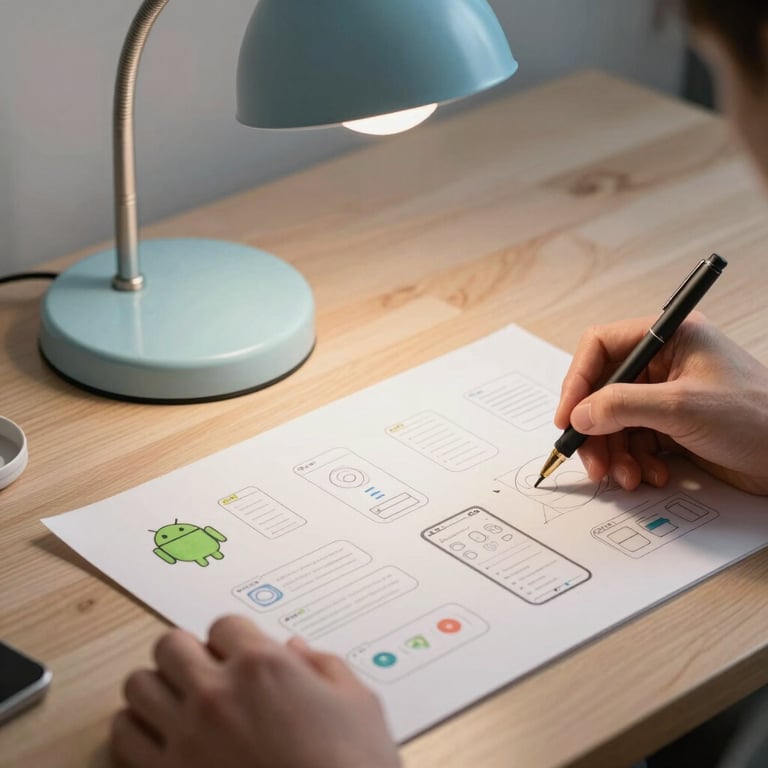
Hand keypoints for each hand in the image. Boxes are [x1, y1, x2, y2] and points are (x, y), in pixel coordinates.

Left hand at [111, 616, 399, 767]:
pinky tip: (164, 741)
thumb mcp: (359, 705)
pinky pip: (122, 737)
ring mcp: (185, 738)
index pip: (223, 625)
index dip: (234, 639)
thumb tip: (296, 649)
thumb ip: (324, 666)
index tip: (240, 657)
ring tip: (179, 704)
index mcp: (263, 666)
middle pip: (169, 644)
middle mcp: (216, 694)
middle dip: (188, 654)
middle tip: (205, 673)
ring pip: (137, 685)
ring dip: (157, 688)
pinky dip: (137, 731)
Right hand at [555, 313, 767, 494]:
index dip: (578, 380)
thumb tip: (579, 413)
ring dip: (615, 452)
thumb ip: (621, 406)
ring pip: (616, 421)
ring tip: (628, 477)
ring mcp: (668, 394)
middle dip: (596, 429)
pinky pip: (635, 440)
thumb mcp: (681, 408)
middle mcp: (665, 362)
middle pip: (604, 390)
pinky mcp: (674, 424)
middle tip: (592, 460)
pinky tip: (652, 475)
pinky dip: (636, 461)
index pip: (601, 347)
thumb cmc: (758, 418)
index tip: (568, 416)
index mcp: (670, 337)